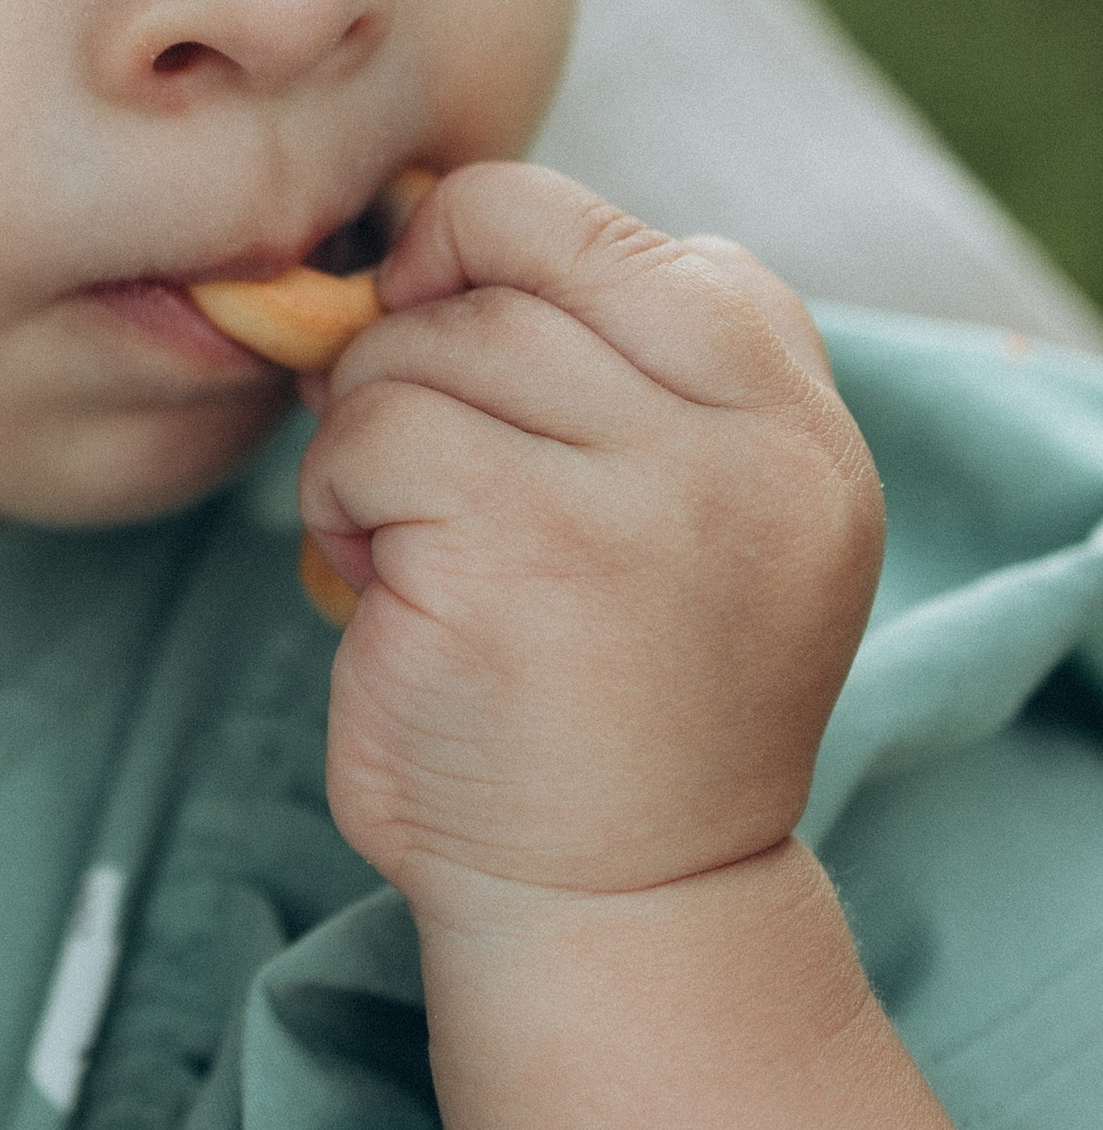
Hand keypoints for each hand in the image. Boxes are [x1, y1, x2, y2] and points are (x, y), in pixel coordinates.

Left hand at [302, 165, 882, 921]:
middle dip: (417, 338)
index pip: (607, 226)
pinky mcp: (521, 553)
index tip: (458, 348)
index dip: (490, 262)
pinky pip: (370, 438)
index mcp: (791, 413)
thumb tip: (416, 229)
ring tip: (405, 536)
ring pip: (424, 347)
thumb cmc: (613, 691)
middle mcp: (747, 442)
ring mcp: (642, 495)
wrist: (618, 903)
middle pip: (507, 259)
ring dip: (369, 430)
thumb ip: (612, 362)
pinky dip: (338, 499)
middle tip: (406, 444)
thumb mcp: (681, 500)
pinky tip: (378, 584)